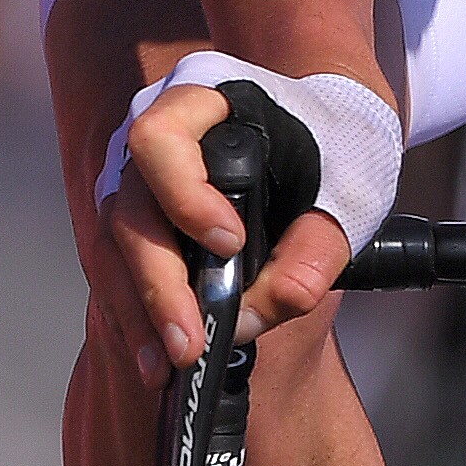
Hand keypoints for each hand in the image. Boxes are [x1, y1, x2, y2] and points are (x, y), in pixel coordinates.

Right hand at [92, 73, 365, 375]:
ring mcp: (140, 181)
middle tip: (188, 344)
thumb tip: (249, 318)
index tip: (231, 244)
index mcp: (205, 99)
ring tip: (166, 366)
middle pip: (130, 209)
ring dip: (138, 312)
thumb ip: (315, 253)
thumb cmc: (340, 145)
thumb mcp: (351, 190)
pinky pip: (121, 270)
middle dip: (157, 285)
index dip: (183, 195)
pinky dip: (138, 316)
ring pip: (114, 248)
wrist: (333, 130)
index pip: (159, 140)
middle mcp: (155, 136)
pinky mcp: (141, 224)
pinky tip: (157, 359)